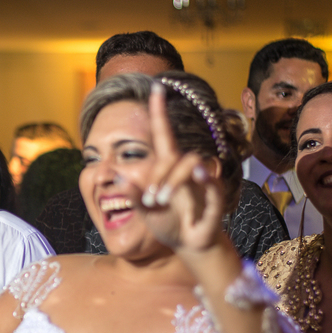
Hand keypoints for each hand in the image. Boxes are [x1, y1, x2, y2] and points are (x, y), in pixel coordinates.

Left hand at [136, 82, 225, 252]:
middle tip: (149, 199)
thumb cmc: (167, 223)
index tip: (156, 88)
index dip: (160, 112)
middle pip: (173, 154)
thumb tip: (117, 180)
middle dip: (157, 174)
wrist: (188, 244)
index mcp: (167, 168)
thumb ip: (134, 197)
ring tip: (160, 201)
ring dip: (172, 180)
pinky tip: (199, 178)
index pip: (164, 134)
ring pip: (190, 162)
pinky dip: (205, 178)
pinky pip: (211, 180)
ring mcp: (201, 179)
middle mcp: (186, 168)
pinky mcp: (214, 195)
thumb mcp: (145, 212)